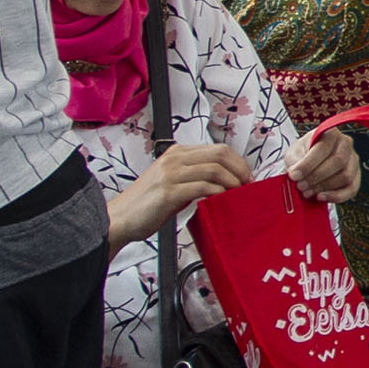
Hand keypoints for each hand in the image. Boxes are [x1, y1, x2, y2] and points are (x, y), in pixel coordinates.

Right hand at [112, 140, 255, 235]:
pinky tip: (220, 200)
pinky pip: (203, 187)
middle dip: (240, 170)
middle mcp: (175, 159)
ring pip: (214, 169)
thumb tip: (225, 181)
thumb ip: (195, 176)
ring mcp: (171, 174)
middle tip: (247, 185)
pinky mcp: (169, 192)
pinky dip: (217, 193)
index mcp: (177, 153)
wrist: (121, 218)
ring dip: (232, 182)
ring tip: (237, 194)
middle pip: (220, 155)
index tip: (247, 177)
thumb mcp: (174, 182)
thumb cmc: (148, 204)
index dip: (238, 162)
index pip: (218, 149)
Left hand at [288, 129, 360, 204]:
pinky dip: (336, 196)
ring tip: (308, 191)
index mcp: (330, 133)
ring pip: (346, 176)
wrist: (310, 161)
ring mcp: (353, 160)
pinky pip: (352, 188)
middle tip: (301, 186)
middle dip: (316, 177)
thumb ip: (295, 161)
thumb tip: (296, 174)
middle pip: (338, 162)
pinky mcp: (356, 176)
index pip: (323, 148)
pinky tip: (321, 197)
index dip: (308, 164)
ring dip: (325, 187)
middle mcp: (346, 144)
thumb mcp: (294, 153)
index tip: (294, 175)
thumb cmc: (304, 154)